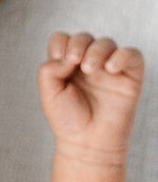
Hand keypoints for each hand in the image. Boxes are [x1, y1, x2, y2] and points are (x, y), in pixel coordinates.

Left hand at [39, 32, 143, 164]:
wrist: (89, 144)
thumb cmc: (69, 120)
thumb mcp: (49, 93)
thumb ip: (50, 69)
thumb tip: (68, 55)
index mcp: (67, 65)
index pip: (64, 39)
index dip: (60, 43)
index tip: (58, 60)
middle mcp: (88, 63)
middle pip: (84, 37)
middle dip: (78, 44)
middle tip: (75, 61)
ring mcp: (109, 69)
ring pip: (106, 43)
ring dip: (96, 51)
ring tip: (90, 69)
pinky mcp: (130, 77)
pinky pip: (132, 55)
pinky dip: (122, 56)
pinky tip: (110, 68)